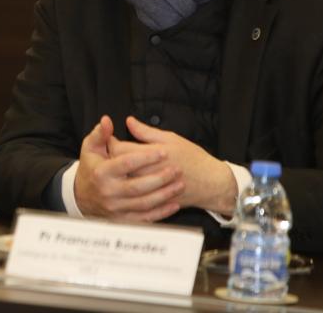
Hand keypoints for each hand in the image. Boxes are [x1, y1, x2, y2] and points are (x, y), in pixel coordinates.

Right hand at [73, 115, 183, 221]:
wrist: (82, 196)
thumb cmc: (91, 167)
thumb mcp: (90, 148)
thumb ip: (101, 134)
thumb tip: (107, 120)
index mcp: (101, 172)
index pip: (125, 164)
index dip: (145, 157)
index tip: (163, 151)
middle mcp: (108, 192)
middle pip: (137, 186)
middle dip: (160, 178)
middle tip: (177, 169)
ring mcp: (115, 207)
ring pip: (144, 203)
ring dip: (164, 195)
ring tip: (180, 184)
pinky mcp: (122, 219)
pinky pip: (145, 217)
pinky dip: (161, 212)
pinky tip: (174, 204)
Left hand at [109, 116, 236, 214]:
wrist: (211, 183)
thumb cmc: (193, 158)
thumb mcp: (171, 138)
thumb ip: (146, 132)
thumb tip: (129, 122)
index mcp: (152, 154)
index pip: (119, 149)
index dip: (111, 143)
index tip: (111, 139)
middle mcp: (148, 173)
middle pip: (118, 167)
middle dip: (112, 159)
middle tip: (112, 153)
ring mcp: (151, 189)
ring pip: (123, 182)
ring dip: (119, 175)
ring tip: (119, 167)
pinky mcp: (154, 201)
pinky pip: (134, 197)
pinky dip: (129, 190)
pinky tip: (130, 183)